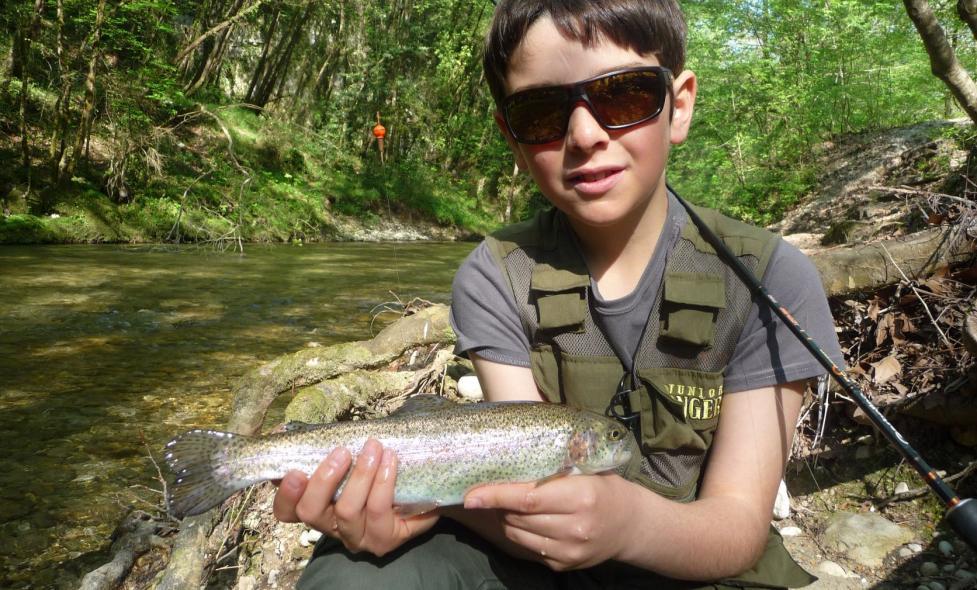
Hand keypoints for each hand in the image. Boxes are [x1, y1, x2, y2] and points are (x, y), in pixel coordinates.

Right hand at [273, 438, 439, 556]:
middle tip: (342, 452)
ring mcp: (356, 537)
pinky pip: (377, 510)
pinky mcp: (382, 540)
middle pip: (311, 512)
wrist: (423, 491)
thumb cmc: (380, 471)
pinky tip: (390, 461)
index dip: (285, 493)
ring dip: (360, 475)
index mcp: (318, 507)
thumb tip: (295, 427)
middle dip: (324, 479)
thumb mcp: (353, 459)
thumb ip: (332, 449)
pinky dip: (383, 482)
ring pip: (346, 511)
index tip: (294, 470)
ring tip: (373, 448)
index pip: (287, 510)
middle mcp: (331, 526)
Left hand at [463, 474, 632, 571]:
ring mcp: (568, 551)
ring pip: (517, 535)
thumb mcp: (586, 468)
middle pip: (518, 518)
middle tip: (493, 490)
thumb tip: (513, 445)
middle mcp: (575, 528)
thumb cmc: (604, 488)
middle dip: (499, 504)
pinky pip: (527, 548)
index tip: (472, 494)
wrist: (630, 525)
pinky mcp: (562, 565)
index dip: (496, 496)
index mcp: (580, 498)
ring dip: (505, 519)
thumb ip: (553, 462)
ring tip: (509, 504)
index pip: (527, 499)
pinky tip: (526, 520)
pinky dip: (519, 533)